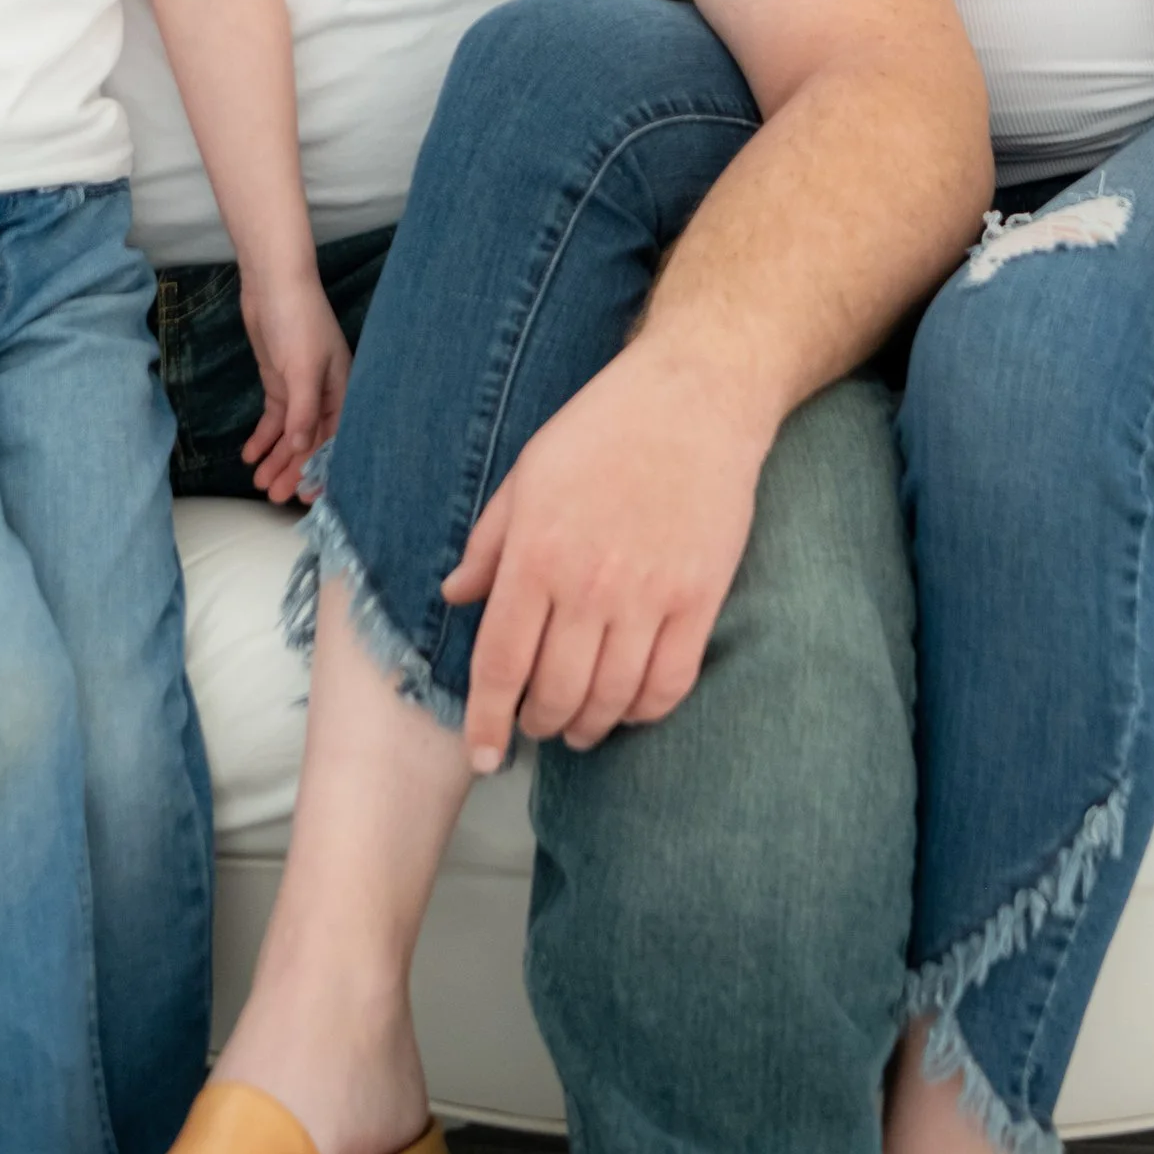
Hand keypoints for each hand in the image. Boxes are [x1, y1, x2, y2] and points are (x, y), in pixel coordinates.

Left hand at [239, 267, 349, 507]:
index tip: (305, 496)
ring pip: (290, 433)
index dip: (322, 469)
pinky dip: (263, 437)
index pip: (336, 440)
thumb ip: (303, 411)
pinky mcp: (280, 382)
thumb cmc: (298, 321)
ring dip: (276, 458)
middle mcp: (324, 394)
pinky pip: (274, 418)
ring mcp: (301, 388)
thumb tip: (300, 449)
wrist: (273, 282)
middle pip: (311, 441)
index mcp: (342, 390)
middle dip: (294, 469)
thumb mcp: (303, 367)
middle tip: (272, 495)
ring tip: (258, 481)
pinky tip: (249, 455)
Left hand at [442, 337, 772, 774]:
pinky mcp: (700, 599)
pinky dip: (644, 711)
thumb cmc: (602, 428)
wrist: (694, 397)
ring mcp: (649, 597)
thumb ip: (488, 544)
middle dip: (538, 726)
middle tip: (534, 727)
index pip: (500, 664)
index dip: (486, 721)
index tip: (483, 756)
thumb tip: (454, 598)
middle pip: (554, 694)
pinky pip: (669, 684)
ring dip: (588, 727)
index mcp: (536, 555)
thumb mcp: (526, 475)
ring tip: (578, 726)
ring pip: (610, 699)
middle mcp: (588, 586)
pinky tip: (628, 707)